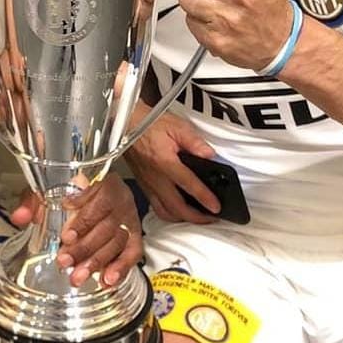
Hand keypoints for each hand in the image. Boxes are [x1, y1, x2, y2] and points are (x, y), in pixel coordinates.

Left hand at [10, 175, 143, 287]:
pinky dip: (120, 268)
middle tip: (65, 261)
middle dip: (85, 247)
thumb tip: (20, 217)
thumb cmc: (74, 190)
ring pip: (118, 242)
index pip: (100, 199)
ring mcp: (128, 219)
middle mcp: (120, 200)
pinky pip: (132, 253)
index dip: (84, 220)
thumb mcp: (51, 189)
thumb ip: (34, 201)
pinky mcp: (133, 237)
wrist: (98, 190)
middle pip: (108, 226)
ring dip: (97, 261)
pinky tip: (107, 280)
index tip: (67, 235)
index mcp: (103, 182)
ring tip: (78, 276)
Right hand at [125, 104, 219, 223]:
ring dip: (182, 219)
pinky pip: (156, 207)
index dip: (204, 198)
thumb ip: (194, 141)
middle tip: (210, 218)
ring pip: (165, 212)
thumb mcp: (176, 126)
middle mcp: (155, 177)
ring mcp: (148, 184)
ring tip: (196, 218)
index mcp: (164, 162)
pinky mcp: (143, 185)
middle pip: (176, 207)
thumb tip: (209, 154)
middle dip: (196, 218)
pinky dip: (169, 214)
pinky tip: (178, 211)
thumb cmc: (148, 123)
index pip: (188, 184)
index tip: (216, 207)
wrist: (125, 125)